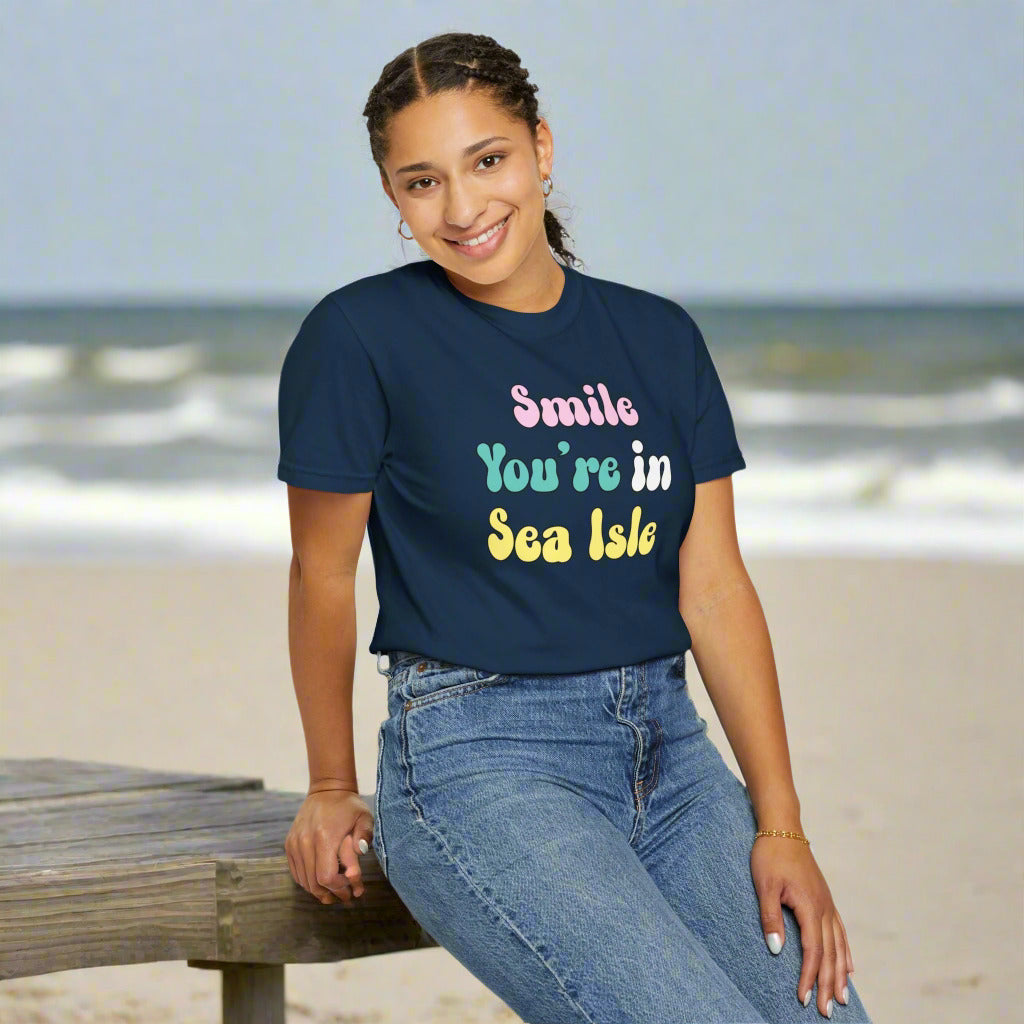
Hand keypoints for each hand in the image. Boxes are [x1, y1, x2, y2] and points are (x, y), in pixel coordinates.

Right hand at [284, 788, 373, 904]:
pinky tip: (320, 881)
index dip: (339, 888)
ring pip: (303, 880)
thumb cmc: (349, 806)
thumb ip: (365, 835)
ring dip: (318, 890)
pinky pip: (296, 872)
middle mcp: (305, 842)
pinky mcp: (289, 844)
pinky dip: (307, 881)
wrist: (327, 790)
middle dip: (330, 894)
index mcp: (325, 837)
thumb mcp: (364, 817)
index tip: (351, 889)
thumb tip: (361, 852)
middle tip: (344, 896)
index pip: (326, 877)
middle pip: (313, 883)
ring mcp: (295, 843)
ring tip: (333, 892)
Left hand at [750, 835, 853, 1017]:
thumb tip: (776, 950)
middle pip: (829, 953)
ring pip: (838, 945)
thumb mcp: (764, 885)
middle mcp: (824, 908)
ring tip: (842, 998)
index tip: (803, 998)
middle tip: (827, 1011)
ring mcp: (827, 903)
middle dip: (828, 984)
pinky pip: (840, 931)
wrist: (783, 828)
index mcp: (809, 906)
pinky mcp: (825, 898)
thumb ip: (770, 917)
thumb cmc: (769, 855)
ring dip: (840, 974)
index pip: (812, 950)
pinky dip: (845, 952)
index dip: (808, 976)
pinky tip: (848, 967)